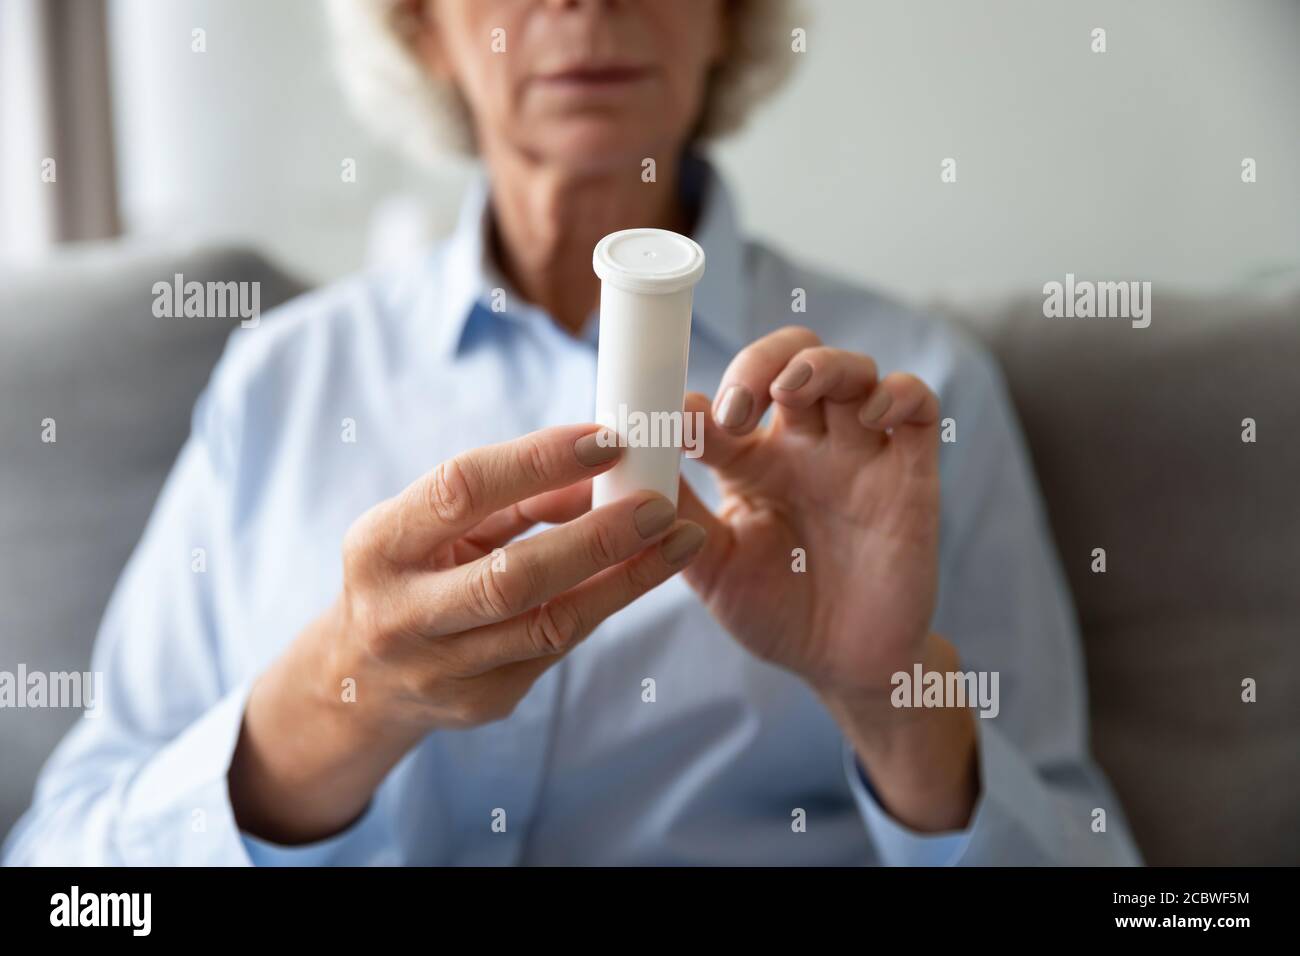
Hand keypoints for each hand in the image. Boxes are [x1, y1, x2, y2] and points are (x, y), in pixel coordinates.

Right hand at [229, 423, 704, 842]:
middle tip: (659, 504)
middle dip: (597, 537)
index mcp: (379, 545)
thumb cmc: (409, 573)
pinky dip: (605, 605)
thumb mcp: (436, 526)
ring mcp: (442, 669)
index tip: (608, 440)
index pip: (463, 491)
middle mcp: (402, 613)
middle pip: (512, 577)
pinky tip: (643, 574)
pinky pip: (558, 649)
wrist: (360, 679)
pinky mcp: (482, 703)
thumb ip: (511, 498)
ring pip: (550, 624)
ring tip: (679, 540)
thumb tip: (598, 467)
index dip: (539, 462)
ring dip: (625, 579)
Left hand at [678, 325, 941, 697]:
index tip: (671, 420)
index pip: (726, 403)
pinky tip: (872, 412)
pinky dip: (898, 392)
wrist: (845, 668)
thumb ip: (678, 514)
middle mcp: (806, 448)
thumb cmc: (776, 614)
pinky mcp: (910, 474)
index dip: (699, 401)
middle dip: (761, 363)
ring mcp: (859, 455)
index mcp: (753, 464)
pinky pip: (917, 406)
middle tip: (735, 409)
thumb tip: (636, 460)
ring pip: (852, 371)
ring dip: (820, 364)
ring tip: (788, 389)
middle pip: (792, 359)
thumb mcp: (714, 568)